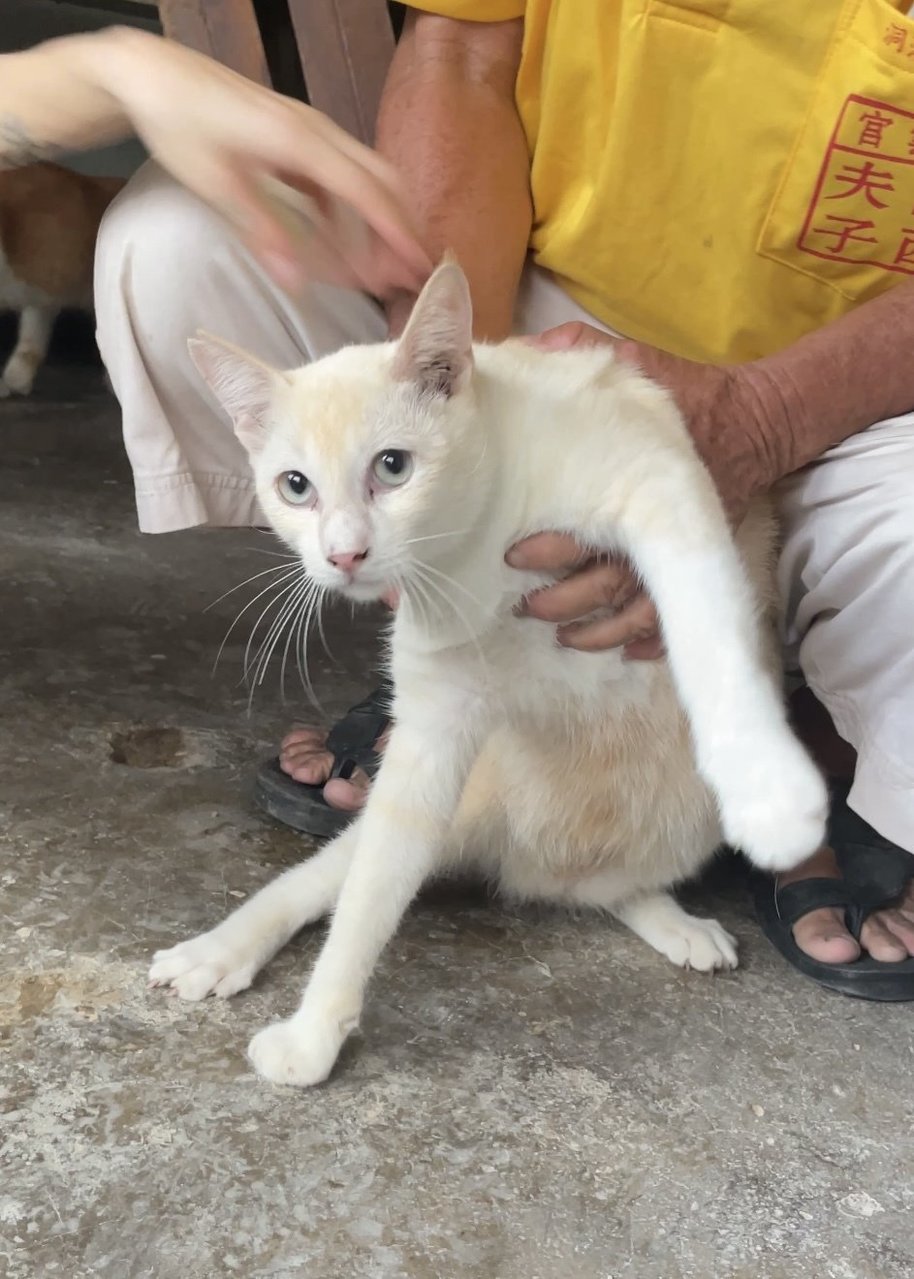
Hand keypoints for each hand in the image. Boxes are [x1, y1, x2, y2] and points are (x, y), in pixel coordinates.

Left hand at [104, 31, 430, 297]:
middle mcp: (316, 132)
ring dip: (379, 222)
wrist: (155, 75)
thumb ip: (264, 234)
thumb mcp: (217, 185)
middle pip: (381, 181)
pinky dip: (351, 212)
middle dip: (402, 229)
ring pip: (365, 178)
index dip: (398, 233)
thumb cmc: (180, 125)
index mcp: (301, 142)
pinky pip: (339, 177)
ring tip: (385, 269)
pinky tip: (345, 245)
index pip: (367, 192)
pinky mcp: (298, 137)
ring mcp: (310, 132)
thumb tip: (298, 286)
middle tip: (414, 276)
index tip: (422, 267)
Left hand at [508, 322, 771, 655]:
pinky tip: (626, 653)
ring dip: (602, 630)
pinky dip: (654, 641)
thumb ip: (577, 353)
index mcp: (635, 480)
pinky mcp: (697, 559)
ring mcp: (680, 547)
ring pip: (641, 609)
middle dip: (566, 600)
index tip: (514, 554)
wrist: (756, 420)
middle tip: (528, 607)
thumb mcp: (632, 361)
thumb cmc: (684, 393)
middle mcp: (657, 523)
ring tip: (566, 637)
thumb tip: (520, 351)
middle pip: (609, 581)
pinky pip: (678, 614)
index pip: (590, 527)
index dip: (552, 548)